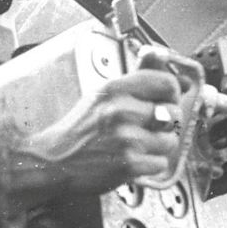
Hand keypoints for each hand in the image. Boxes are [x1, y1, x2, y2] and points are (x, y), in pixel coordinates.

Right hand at [8, 70, 181, 203]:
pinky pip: (160, 164)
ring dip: (155, 148)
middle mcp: (121, 110)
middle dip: (163, 125)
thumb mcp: (103, 95)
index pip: (167, 83)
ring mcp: (125, 138)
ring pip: (169, 142)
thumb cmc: (79, 129)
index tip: (161, 102)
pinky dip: (147, 166)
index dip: (170, 95)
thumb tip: (167, 61)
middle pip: (173, 114)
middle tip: (140, 130)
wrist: (53, 162)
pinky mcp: (128, 164)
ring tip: (132, 147)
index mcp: (115, 88)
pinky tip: (128, 161)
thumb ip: (138, 77)